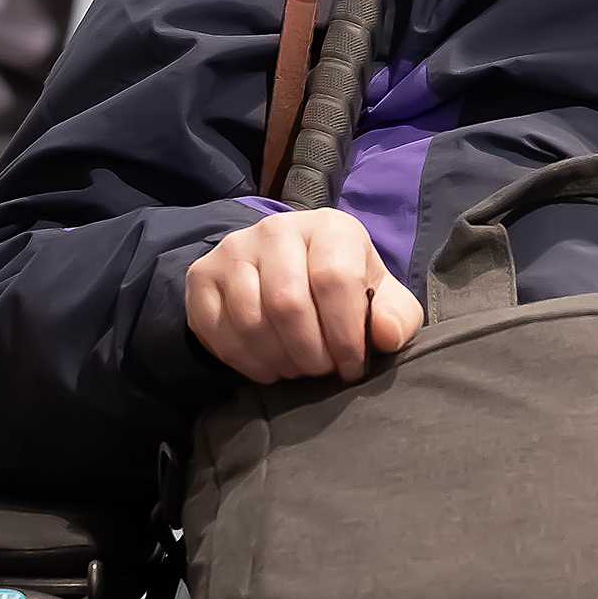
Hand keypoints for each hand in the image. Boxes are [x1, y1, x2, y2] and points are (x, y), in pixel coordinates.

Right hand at [185, 208, 421, 383]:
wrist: (286, 271)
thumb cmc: (341, 288)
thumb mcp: (378, 296)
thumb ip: (395, 315)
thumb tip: (385, 335)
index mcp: (330, 227)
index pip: (335, 280)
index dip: (345, 334)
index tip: (350, 365)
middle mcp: (277, 229)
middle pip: (288, 303)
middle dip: (310, 353)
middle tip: (321, 371)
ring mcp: (234, 250)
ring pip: (252, 320)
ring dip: (279, 360)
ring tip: (297, 368)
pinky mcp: (202, 276)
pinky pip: (219, 331)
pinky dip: (247, 362)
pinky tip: (269, 366)